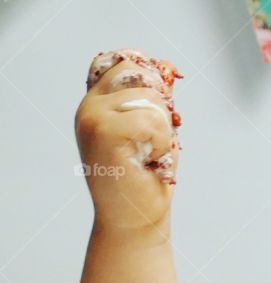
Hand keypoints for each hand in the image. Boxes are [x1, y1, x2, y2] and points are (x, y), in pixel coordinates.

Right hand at [74, 51, 181, 231]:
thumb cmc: (146, 180)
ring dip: (162, 129)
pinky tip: (149, 160)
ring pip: (149, 96)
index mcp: (96, 103)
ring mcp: (92, 117)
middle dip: (161, 104)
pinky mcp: (103, 131)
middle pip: (139, 71)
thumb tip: (169, 67)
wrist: (133, 222)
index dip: (149, 72)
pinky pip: (150, 119)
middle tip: (155, 141)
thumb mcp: (155, 131)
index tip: (163, 104)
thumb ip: (158, 100)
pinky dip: (160, 141)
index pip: (121, 60)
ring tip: (150, 154)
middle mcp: (89, 106)